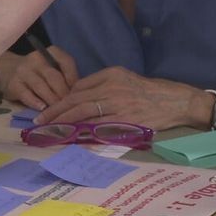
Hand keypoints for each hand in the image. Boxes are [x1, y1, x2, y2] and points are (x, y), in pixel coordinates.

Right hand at [0, 47, 77, 109]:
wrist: (7, 70)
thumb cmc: (37, 72)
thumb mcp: (51, 68)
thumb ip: (63, 77)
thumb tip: (77, 94)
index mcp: (50, 52)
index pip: (66, 62)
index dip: (73, 78)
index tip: (77, 93)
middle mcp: (36, 59)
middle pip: (54, 76)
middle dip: (63, 93)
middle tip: (69, 106)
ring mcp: (23, 71)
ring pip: (41, 86)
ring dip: (51, 100)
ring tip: (58, 110)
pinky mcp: (13, 84)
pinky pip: (26, 94)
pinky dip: (35, 102)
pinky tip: (42, 109)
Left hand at [36, 67, 209, 129]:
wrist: (177, 101)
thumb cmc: (149, 91)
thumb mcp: (124, 79)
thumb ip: (101, 85)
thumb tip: (76, 97)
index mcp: (110, 75)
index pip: (78, 88)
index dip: (60, 100)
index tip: (47, 109)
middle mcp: (112, 88)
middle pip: (75, 101)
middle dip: (54, 112)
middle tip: (39, 121)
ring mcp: (118, 105)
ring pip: (83, 115)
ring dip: (63, 124)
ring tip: (49, 131)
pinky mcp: (125, 121)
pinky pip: (98, 129)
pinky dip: (83, 135)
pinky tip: (70, 139)